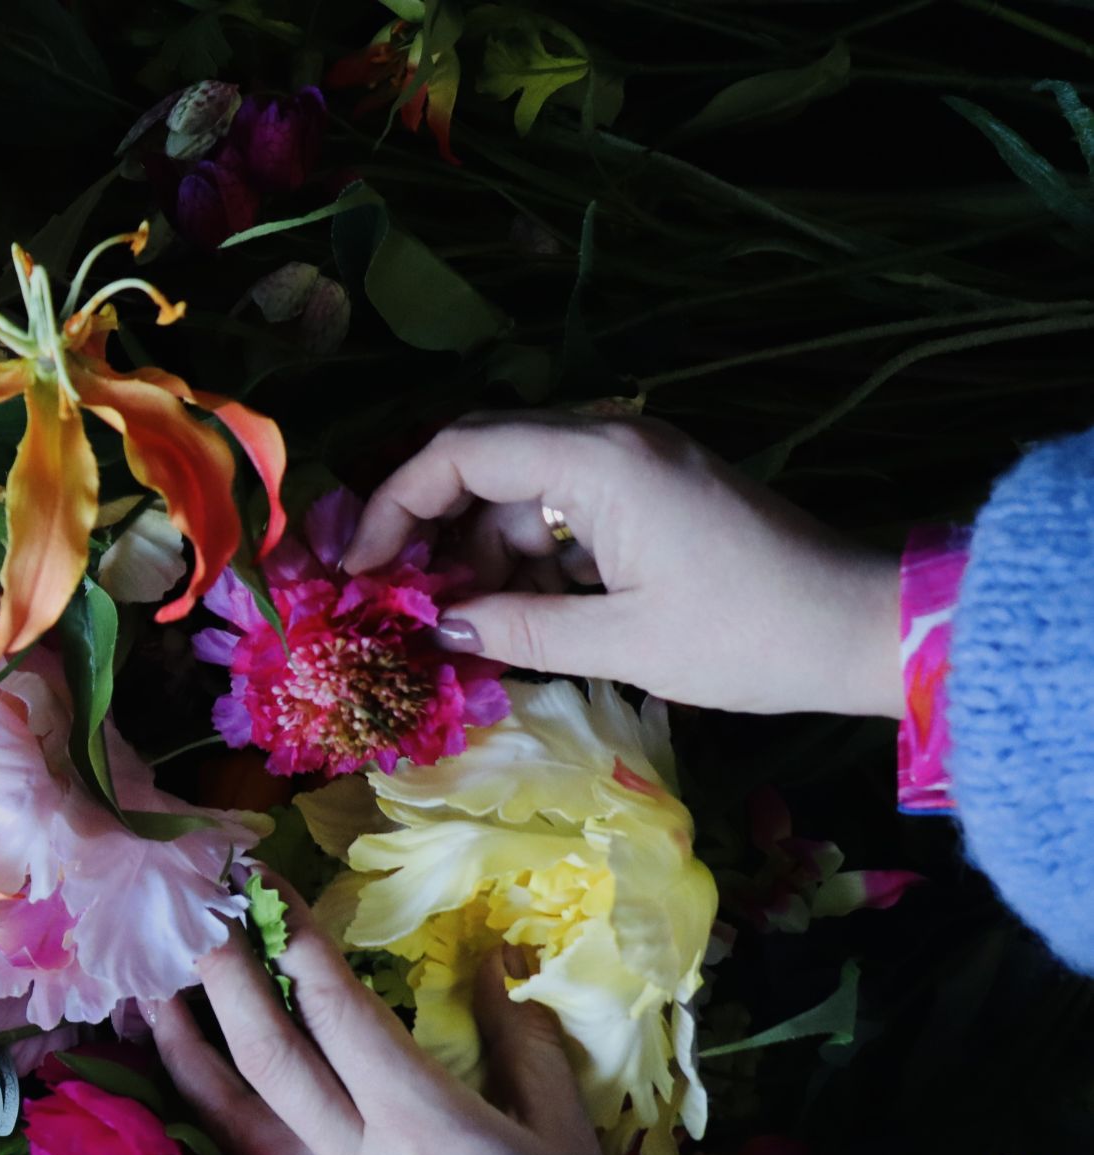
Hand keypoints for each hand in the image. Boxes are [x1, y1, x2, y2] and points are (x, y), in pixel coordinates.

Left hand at [153, 883, 614, 1154]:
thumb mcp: (567, 1129)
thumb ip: (525, 1040)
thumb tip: (494, 960)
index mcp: (423, 1123)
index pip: (340, 1014)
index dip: (297, 942)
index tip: (264, 882)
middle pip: (268, 1056)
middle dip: (223, 975)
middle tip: (191, 909)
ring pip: (234, 1113)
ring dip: (186, 1045)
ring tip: (151, 986)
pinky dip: (205, 1107)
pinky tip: (182, 1073)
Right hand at [344, 410, 901, 718]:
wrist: (863, 627)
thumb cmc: (747, 635)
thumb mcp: (622, 645)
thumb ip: (518, 629)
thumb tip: (439, 625)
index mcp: (599, 461)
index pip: (461, 453)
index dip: (396, 506)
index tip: (361, 570)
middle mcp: (612, 440)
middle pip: (483, 459)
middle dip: (429, 526)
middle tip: (392, 597)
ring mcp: (635, 464)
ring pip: (520, 490)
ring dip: (480, 553)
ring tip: (458, 626)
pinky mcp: (652, 493)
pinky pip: (562, 509)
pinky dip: (528, 558)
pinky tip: (513, 616)